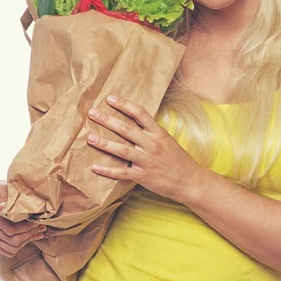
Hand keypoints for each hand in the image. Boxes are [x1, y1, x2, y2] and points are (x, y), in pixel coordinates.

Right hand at [0, 181, 46, 257]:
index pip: (10, 229)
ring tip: (39, 233)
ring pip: (11, 248)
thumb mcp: (6, 189)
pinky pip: (7, 251)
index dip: (27, 228)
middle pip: (12, 240)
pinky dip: (21, 247)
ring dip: (27, 241)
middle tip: (42, 228)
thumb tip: (3, 208)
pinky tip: (32, 237)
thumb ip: (7, 199)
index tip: (38, 222)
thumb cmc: (2, 191)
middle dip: (30, 235)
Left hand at [87, 95, 205, 202]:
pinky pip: (122, 172)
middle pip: (126, 129)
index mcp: (158, 133)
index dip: (124, 105)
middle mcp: (151, 144)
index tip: (110, 99)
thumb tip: (135, 122)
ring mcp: (147, 160)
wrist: (189, 180)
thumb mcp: (168, 140)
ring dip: (104, 143)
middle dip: (107, 120)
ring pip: (122, 149)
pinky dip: (108, 170)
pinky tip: (95, 166)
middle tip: (92, 113)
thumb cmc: (178, 160)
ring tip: (90, 138)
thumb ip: (152, 132)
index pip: (140, 114)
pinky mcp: (143, 176)